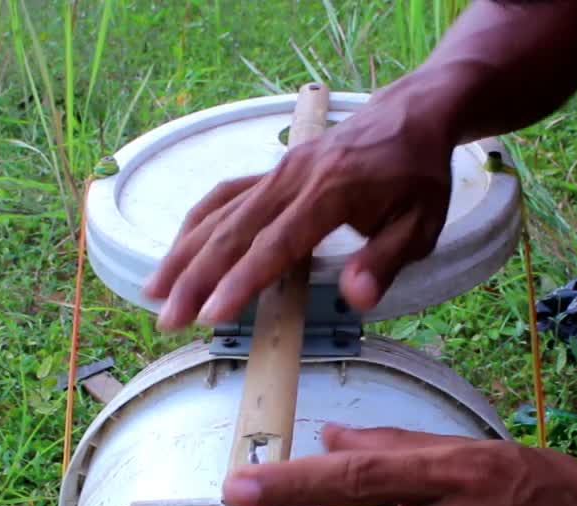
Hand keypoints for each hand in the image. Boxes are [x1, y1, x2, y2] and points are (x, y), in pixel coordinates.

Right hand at [141, 81, 458, 329]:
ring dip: (184, 252)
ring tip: (155, 291)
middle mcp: (293, 178)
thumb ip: (386, 261)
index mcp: (331, 193)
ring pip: (219, 213)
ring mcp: (277, 171)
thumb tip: (357, 298)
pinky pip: (224, 196)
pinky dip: (196, 224)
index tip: (211, 314)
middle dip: (196, 277)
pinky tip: (178, 252)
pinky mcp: (271, 171)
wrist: (410, 115)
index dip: (242, 281)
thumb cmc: (418, 176)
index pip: (277, 244)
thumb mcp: (421, 224)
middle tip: (168, 319)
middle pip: (233, 230)